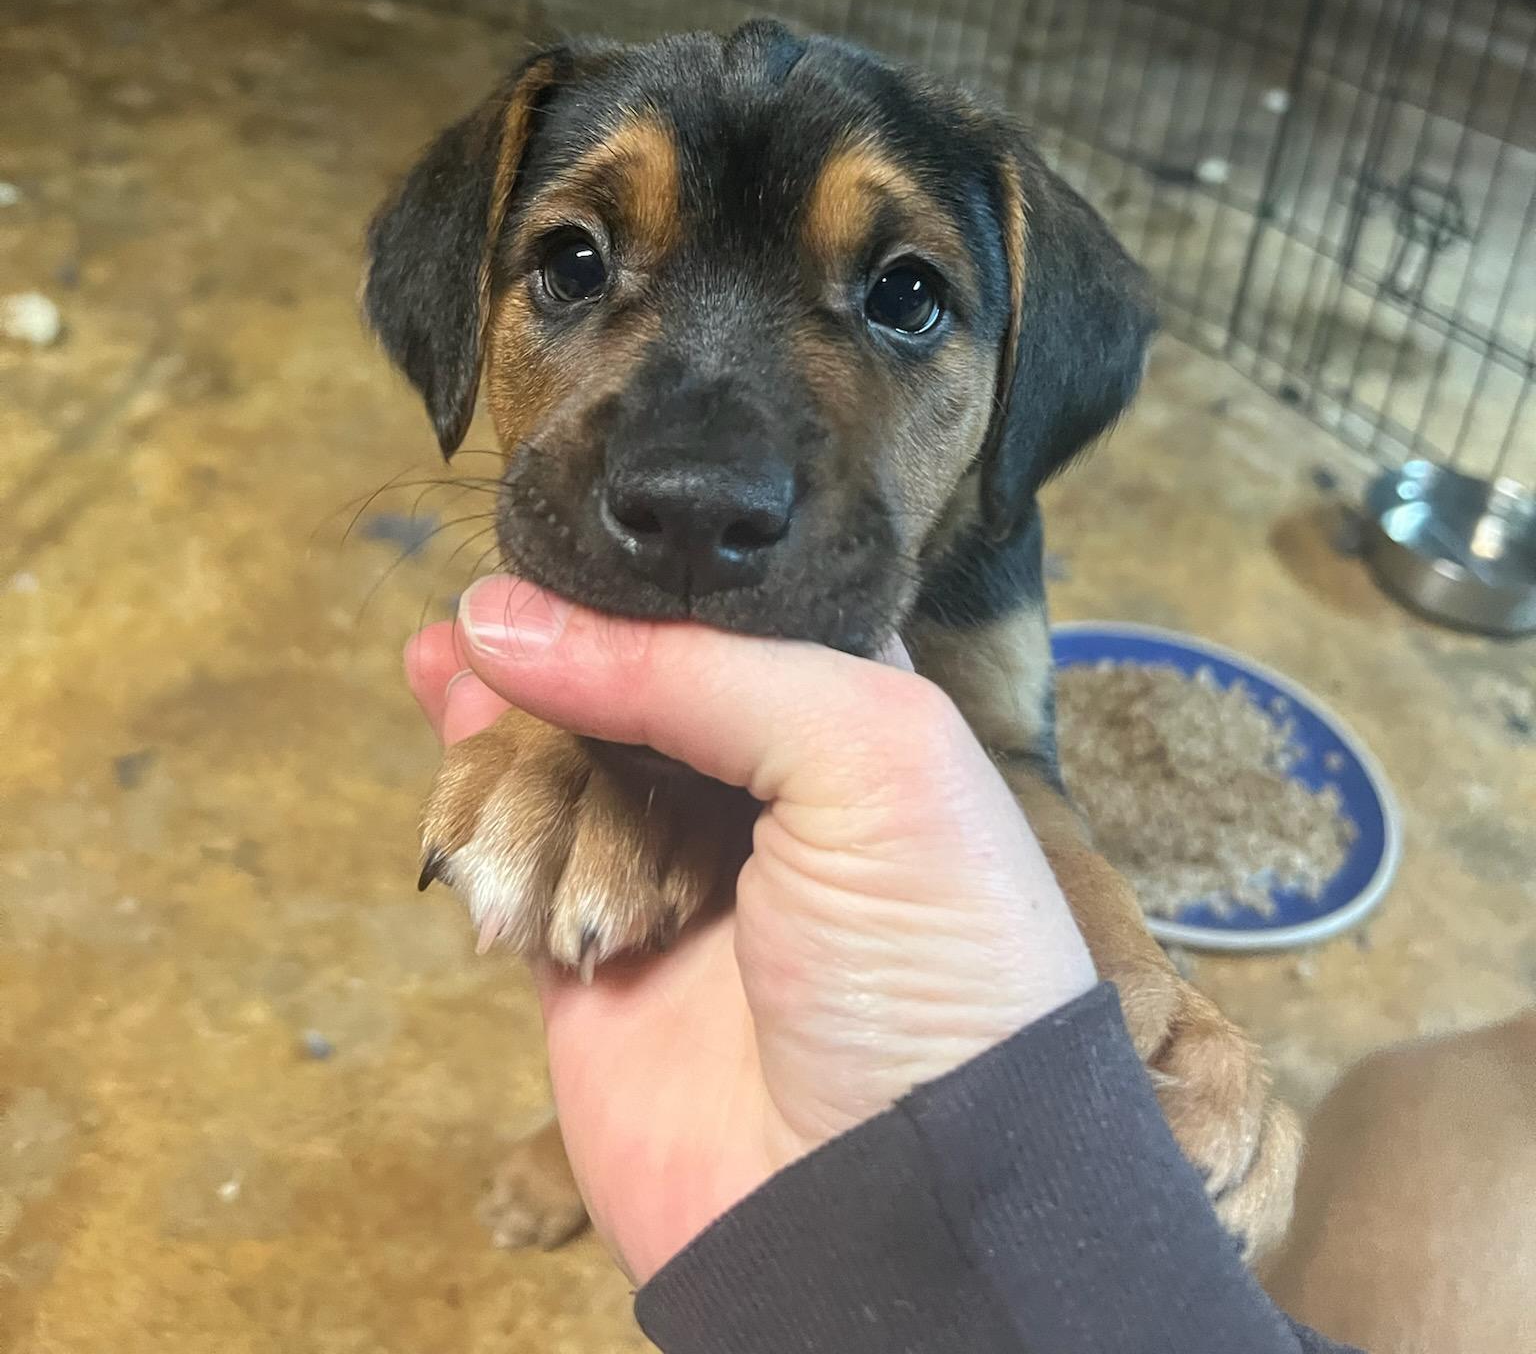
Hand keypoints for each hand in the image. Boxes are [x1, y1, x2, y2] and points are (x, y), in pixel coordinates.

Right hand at [407, 577, 1095, 1283]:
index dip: (651, 579)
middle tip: (478, 606)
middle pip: (630, 682)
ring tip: (454, 676)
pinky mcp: (591, 955)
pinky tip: (449, 721)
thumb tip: (504, 617)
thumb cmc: (932, 961)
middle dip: (559, 644)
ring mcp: (670, 871)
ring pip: (561, 756)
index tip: (562, 534)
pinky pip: (517, 853)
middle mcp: (761, 787)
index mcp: (851, 722)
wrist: (890, 1202)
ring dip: (511, 725)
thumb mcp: (864, 753)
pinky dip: (478, 797)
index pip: (736, 616)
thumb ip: (689, 667)